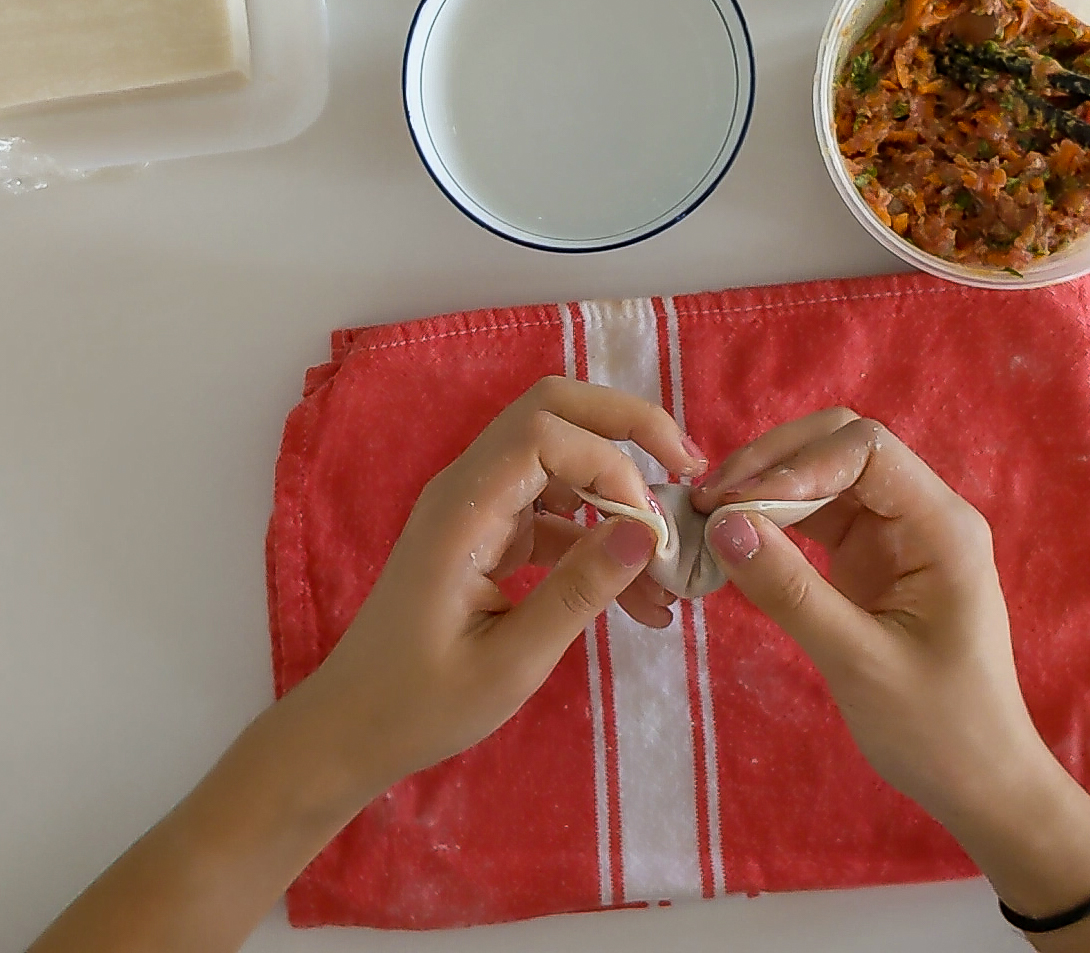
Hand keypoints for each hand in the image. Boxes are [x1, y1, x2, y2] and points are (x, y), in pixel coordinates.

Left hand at [286, 377, 705, 801]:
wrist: (351, 730)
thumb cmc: (421, 704)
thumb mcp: (512, 661)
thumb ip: (580, 590)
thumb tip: (649, 532)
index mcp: (464, 510)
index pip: (547, 431)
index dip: (612, 463)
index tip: (650, 528)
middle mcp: (469, 489)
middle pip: (554, 412)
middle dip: (627, 428)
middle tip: (687, 469)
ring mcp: (479, 509)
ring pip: (563, 460)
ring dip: (620, 495)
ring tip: (668, 566)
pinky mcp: (489, 535)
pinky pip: (556, 512)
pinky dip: (600, 539)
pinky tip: (638, 596)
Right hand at [690, 409, 1047, 830]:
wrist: (979, 781)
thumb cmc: (938, 729)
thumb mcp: (858, 663)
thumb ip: (790, 592)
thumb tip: (723, 526)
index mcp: (944, 528)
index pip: (867, 450)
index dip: (796, 464)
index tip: (735, 504)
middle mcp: (923, 514)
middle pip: (841, 447)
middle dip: (773, 464)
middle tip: (708, 502)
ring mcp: (896, 533)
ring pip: (823, 475)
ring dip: (766, 489)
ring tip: (707, 517)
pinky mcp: (871, 558)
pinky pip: (817, 516)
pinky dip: (774, 520)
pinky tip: (734, 539)